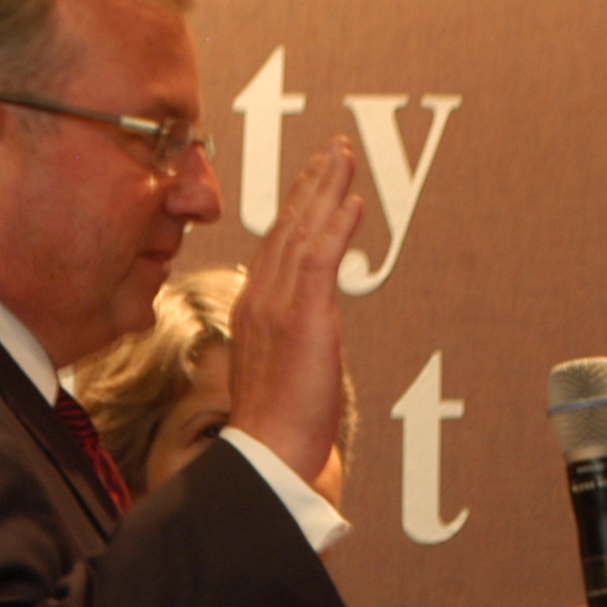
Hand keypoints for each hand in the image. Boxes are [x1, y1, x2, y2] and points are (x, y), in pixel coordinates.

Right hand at [227, 139, 364, 487]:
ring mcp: (279, 306)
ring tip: (344, 158)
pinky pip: (320, 259)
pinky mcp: (302, 318)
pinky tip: (352, 200)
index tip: (312, 181)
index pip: (277, 246)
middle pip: (288, 227)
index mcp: (255, 310)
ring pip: (303, 232)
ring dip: (326, 190)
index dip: (296, 208)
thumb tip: (306, 337)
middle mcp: (262, 299)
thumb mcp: (277, 373)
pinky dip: (335, 225)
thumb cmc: (274, 429)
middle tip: (333, 151)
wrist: (266, 455)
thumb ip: (290, 343)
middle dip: (311, 185)